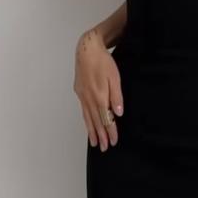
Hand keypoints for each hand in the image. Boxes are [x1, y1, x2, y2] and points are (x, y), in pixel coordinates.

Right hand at [74, 29, 123, 149]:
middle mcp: (89, 99)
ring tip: (94, 142)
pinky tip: (88, 124)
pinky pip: (83, 111)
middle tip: (104, 148)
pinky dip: (86, 120)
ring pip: (88, 118)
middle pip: (96, 121)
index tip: (113, 141)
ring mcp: (83, 96)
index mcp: (99, 96)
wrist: (87, 50)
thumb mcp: (114, 77)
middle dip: (101, 135)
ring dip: (92, 131)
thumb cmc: (103, 62)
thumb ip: (116, 96)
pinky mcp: (79, 92)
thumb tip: (118, 113)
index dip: (110, 131)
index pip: (106, 118)